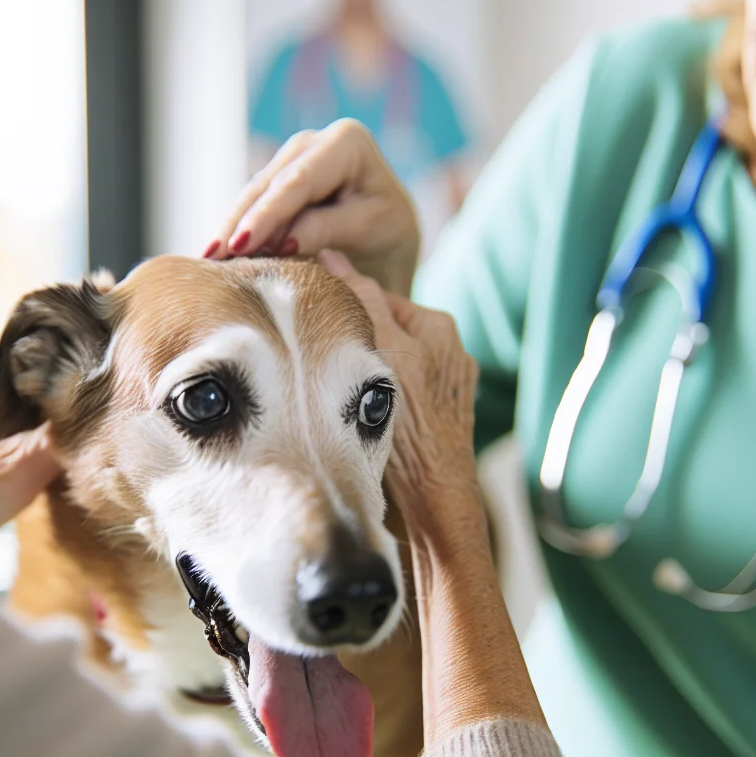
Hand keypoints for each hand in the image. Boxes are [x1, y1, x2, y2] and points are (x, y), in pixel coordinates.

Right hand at [207, 120, 420, 294]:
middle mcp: (313, 141)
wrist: (389, 241)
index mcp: (347, 142)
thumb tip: (283, 240)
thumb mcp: (370, 230)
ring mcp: (291, 160)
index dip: (267, 214)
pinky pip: (251, 208)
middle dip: (239, 221)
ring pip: (253, 196)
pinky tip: (215, 258)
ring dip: (229, 229)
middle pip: (269, 185)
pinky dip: (235, 232)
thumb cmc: (387, 234)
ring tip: (207, 261)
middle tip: (213, 257)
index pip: (299, 182)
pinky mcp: (275, 184)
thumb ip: (328, 229)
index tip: (242, 244)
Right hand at [321, 250, 480, 538]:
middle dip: (352, 341)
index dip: (339, 305)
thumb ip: (360, 303)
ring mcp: (445, 388)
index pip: (377, 297)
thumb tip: (333, 257)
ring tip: (334, 390)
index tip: (306, 317)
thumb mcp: (380, 354)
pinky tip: (358, 415)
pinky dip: (376, 399)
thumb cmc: (411, 427)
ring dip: (361, 373)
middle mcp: (449, 353)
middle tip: (317, 359)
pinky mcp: (438, 418)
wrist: (434, 499)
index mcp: (438, 326)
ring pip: (388, 364)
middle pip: (383, 330)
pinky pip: (397, 394)